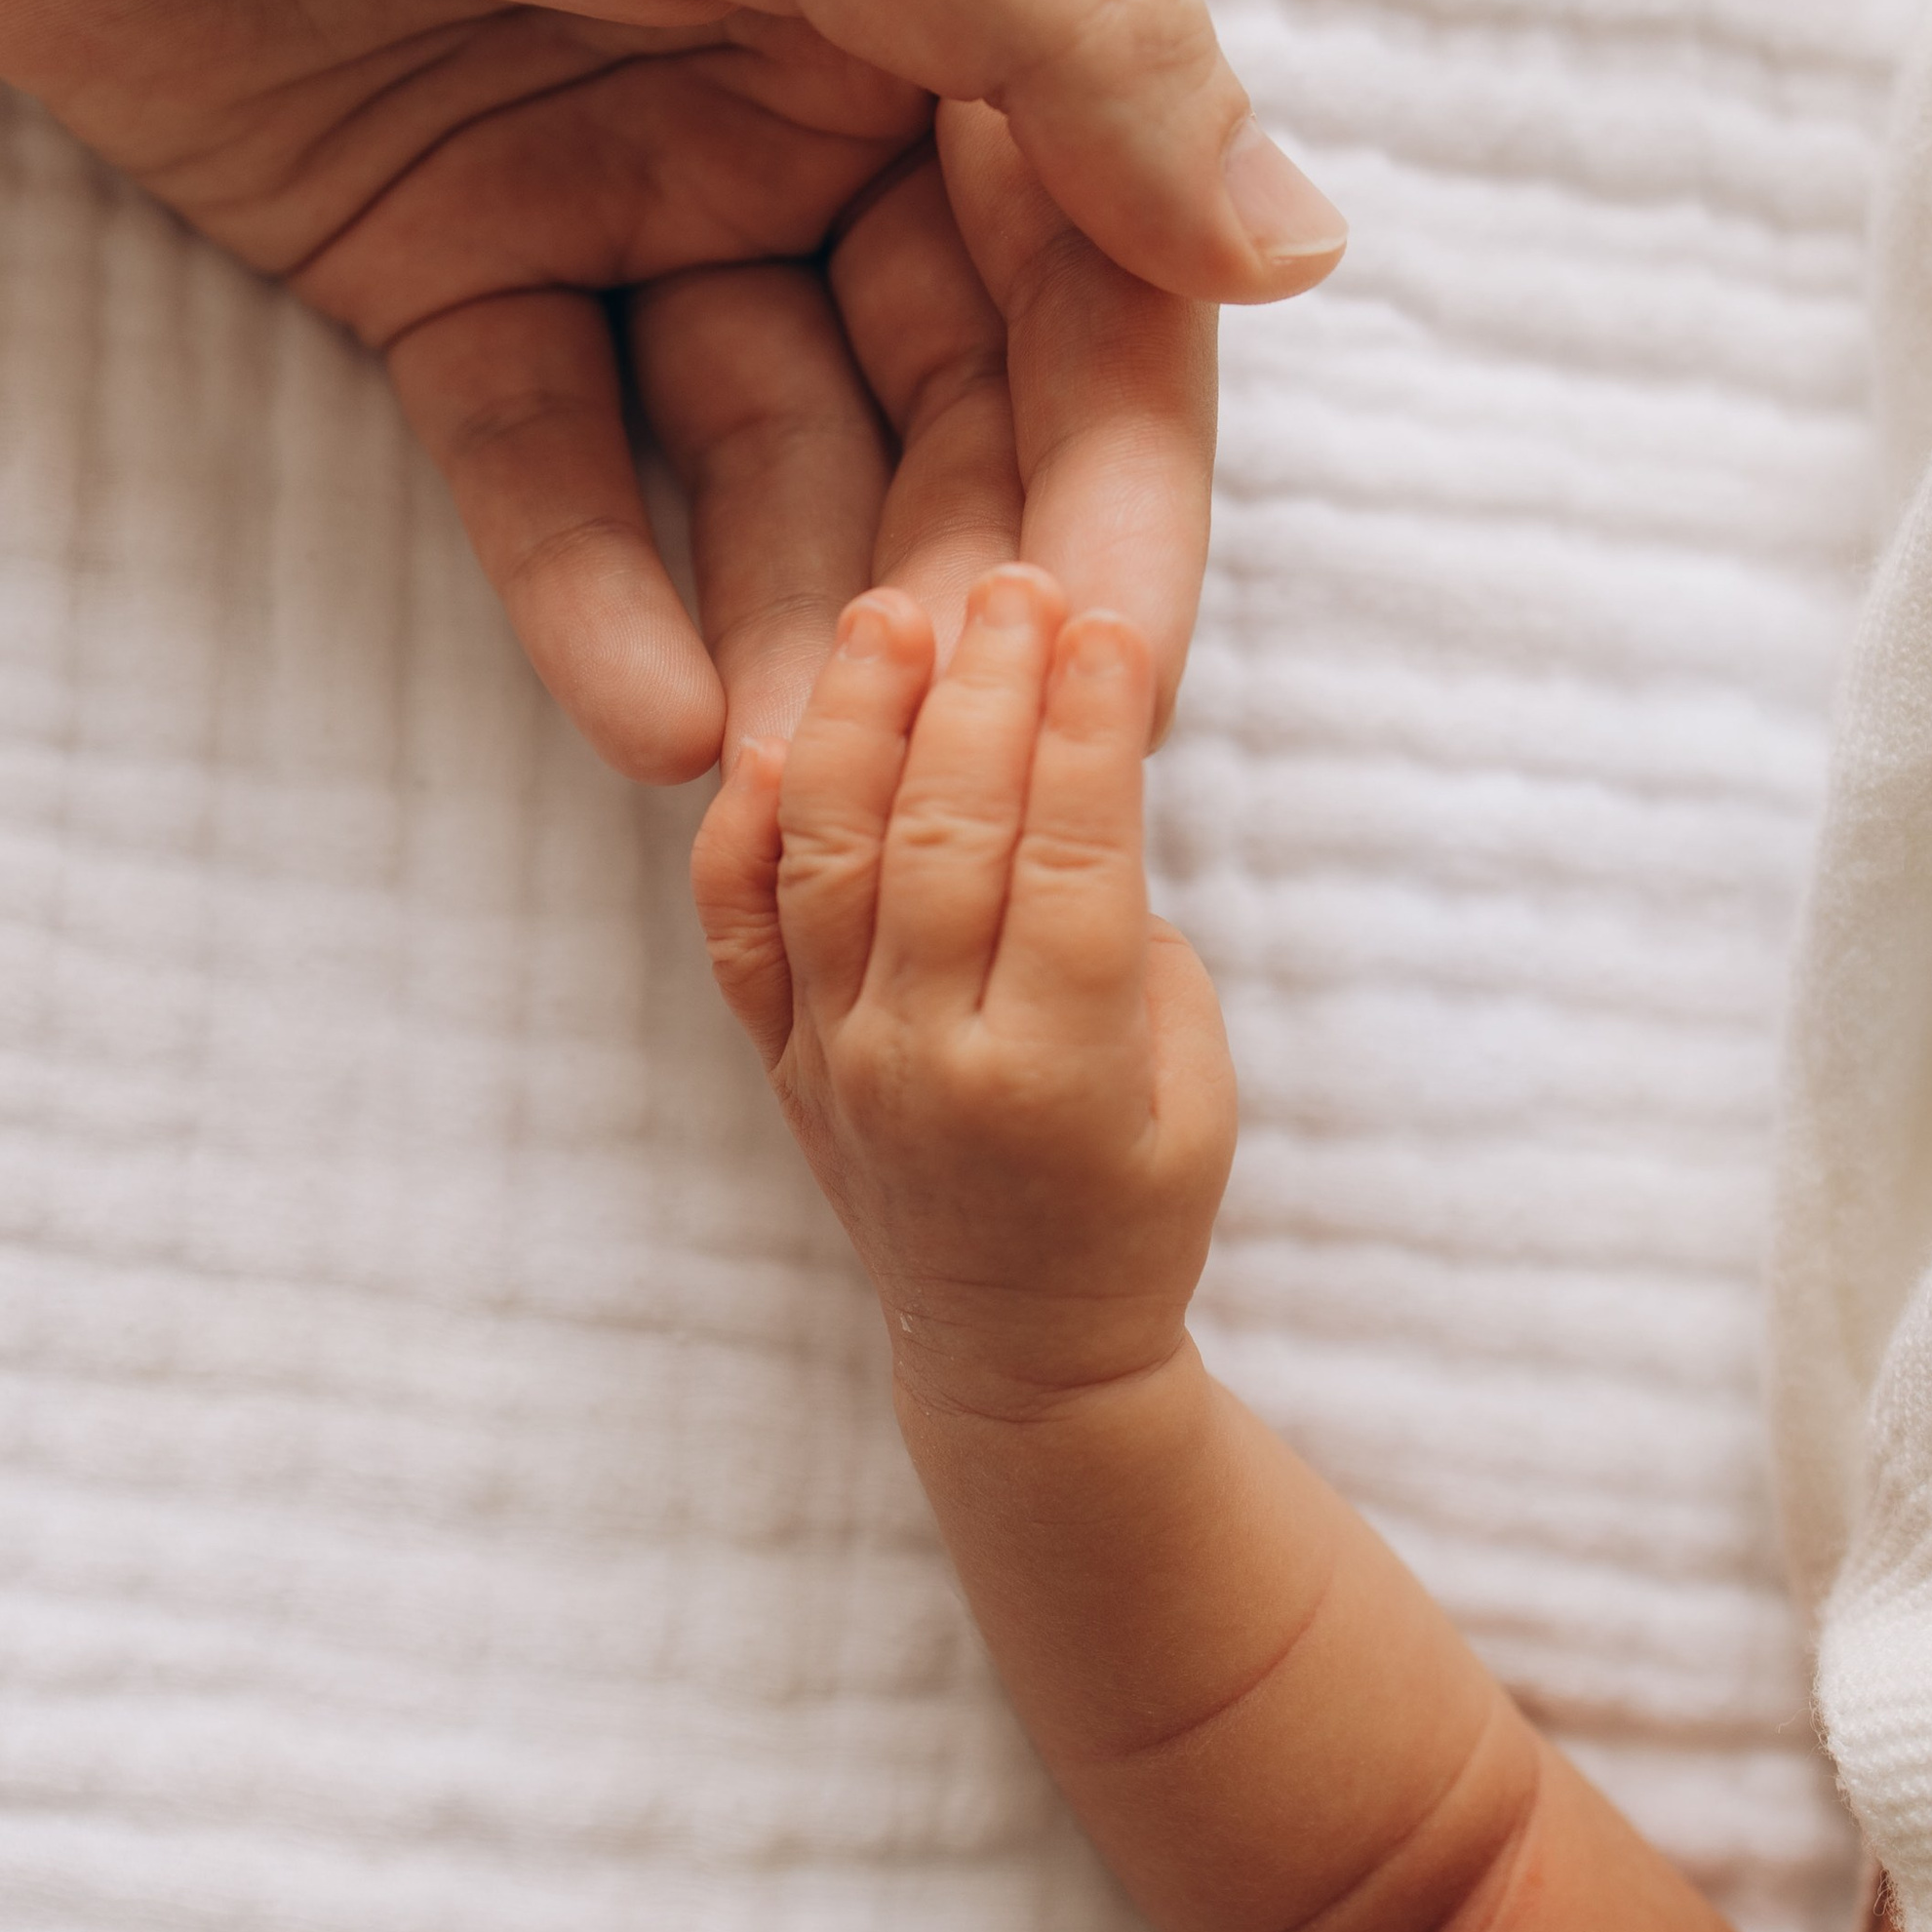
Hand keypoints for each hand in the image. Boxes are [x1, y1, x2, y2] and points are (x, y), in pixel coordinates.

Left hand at [691, 564, 1234, 1409]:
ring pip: (828, 859)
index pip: (1070, 863)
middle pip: (944, 837)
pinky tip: (770, 737)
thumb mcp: (1196, 1090)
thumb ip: (1135, 943)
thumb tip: (1065, 792)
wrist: (1015, 1354)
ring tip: (890, 611)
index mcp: (1057, 1075)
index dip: (1088, 733)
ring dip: (859, 722)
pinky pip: (735, 931)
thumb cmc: (1138, 1210)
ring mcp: (835, 1059)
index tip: (1108, 625)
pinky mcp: (776, 1061)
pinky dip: (740, 831)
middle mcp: (926, 1061)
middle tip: (1015, 578)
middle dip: (984, 691)